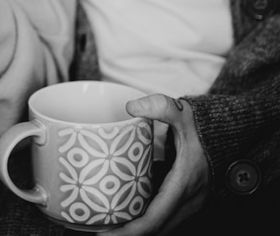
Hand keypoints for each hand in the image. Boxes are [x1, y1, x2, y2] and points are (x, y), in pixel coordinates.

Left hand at [108, 94, 208, 235]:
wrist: (231, 134)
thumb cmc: (206, 127)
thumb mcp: (183, 113)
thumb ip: (160, 106)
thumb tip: (131, 107)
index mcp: (184, 185)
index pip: (154, 219)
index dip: (129, 230)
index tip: (106, 233)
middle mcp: (188, 200)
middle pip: (154, 228)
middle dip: (126, 233)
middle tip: (97, 228)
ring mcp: (188, 201)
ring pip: (159, 223)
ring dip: (135, 227)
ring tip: (106, 222)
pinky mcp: (184, 197)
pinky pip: (163, 214)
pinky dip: (144, 216)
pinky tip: (124, 207)